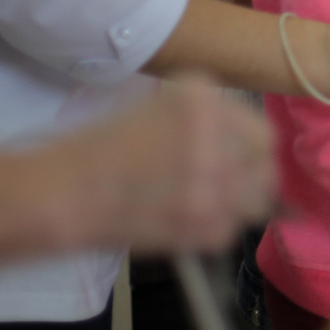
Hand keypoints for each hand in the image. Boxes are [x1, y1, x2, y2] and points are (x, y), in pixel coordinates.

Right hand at [63, 76, 272, 252]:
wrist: (64, 192)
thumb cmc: (94, 146)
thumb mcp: (153, 107)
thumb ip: (199, 117)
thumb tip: (229, 138)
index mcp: (202, 99)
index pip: (257, 126)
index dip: (246, 144)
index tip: (238, 154)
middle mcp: (219, 136)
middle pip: (265, 159)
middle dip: (252, 169)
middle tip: (232, 179)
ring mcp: (219, 183)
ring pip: (259, 197)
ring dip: (241, 199)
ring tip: (214, 201)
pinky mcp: (207, 225)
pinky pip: (230, 230)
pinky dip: (214, 227)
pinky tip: (186, 220)